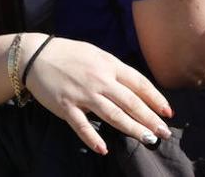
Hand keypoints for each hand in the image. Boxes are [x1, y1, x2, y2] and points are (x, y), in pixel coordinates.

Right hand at [25, 37, 172, 155]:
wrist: (36, 55)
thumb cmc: (70, 54)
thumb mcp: (97, 54)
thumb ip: (115, 70)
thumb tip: (134, 86)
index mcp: (110, 65)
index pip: (139, 83)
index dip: (155, 98)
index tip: (167, 112)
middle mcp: (100, 80)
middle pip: (130, 102)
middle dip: (150, 118)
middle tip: (164, 132)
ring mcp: (83, 94)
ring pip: (113, 115)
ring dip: (132, 129)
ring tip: (147, 140)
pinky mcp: (66, 107)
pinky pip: (82, 125)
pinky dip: (92, 138)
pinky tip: (103, 149)